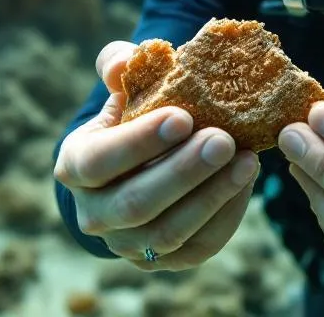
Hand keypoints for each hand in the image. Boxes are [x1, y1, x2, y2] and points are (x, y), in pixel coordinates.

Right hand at [54, 41, 260, 270]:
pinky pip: (198, 246)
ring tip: (248, 160)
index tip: (183, 116)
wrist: (137, 165)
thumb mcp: (121, 89)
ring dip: (211, 195)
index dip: (139, 142)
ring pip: (169, 231)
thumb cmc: (130, 117)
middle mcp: (94, 214)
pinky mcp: (163, 261)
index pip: (100, 162)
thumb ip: (120, 66)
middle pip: (136, 203)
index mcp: (75, 167)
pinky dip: (226, 215)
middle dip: (184, 172)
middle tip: (224, 140)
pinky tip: (247, 181)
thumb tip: (125, 62)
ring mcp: (127, 244)